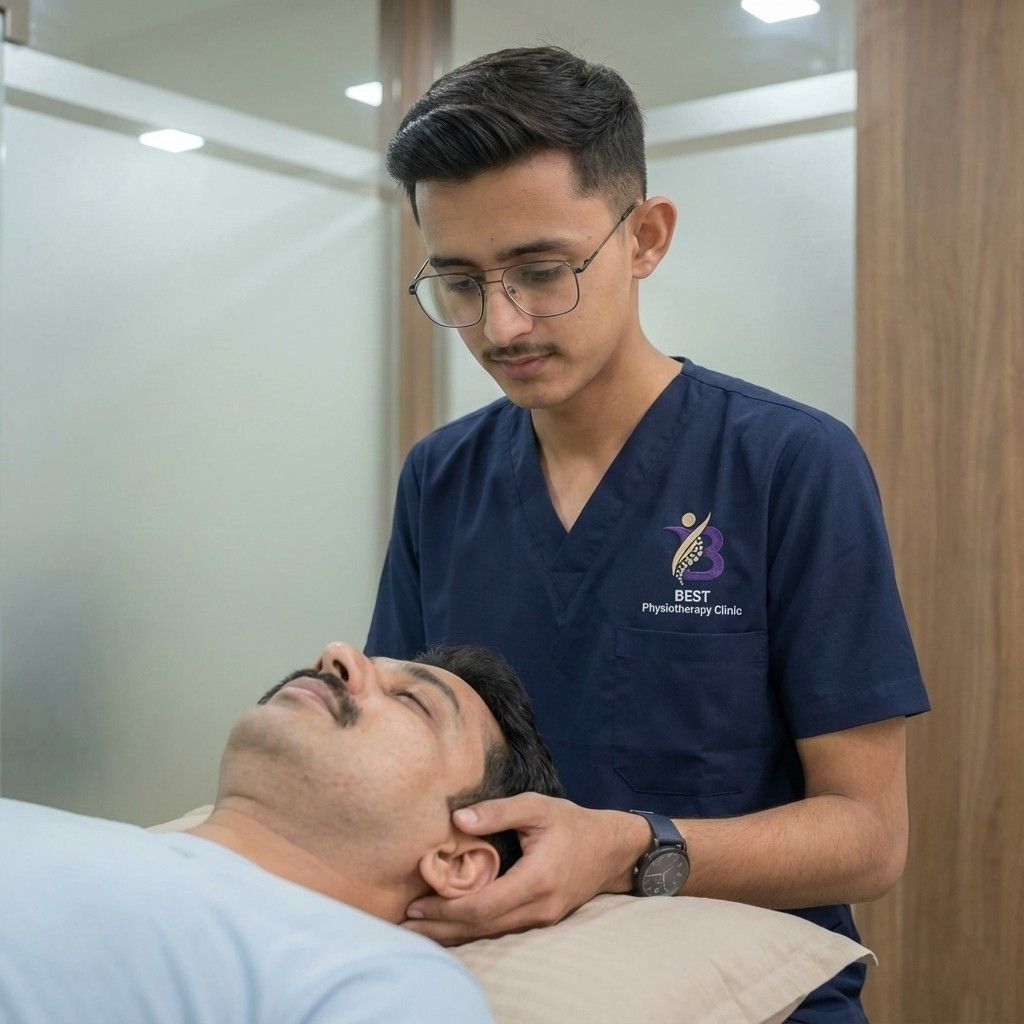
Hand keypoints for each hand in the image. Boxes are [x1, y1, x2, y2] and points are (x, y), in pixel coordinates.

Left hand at [402, 792, 649, 945]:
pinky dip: (472, 930)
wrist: (613, 849)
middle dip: (441, 928)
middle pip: (482, 927)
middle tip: (403, 926)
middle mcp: (540, 907)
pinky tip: (450, 927)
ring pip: (490, 933)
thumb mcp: (538, 807)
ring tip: (418, 930)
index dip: (448, 908)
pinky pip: (501, 930)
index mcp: (538, 879)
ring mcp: (542, 918)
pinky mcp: (542, 920)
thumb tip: (458, 820)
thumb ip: (498, 812)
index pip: (484, 905)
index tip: (417, 902)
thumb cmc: (573, 823)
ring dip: (453, 933)